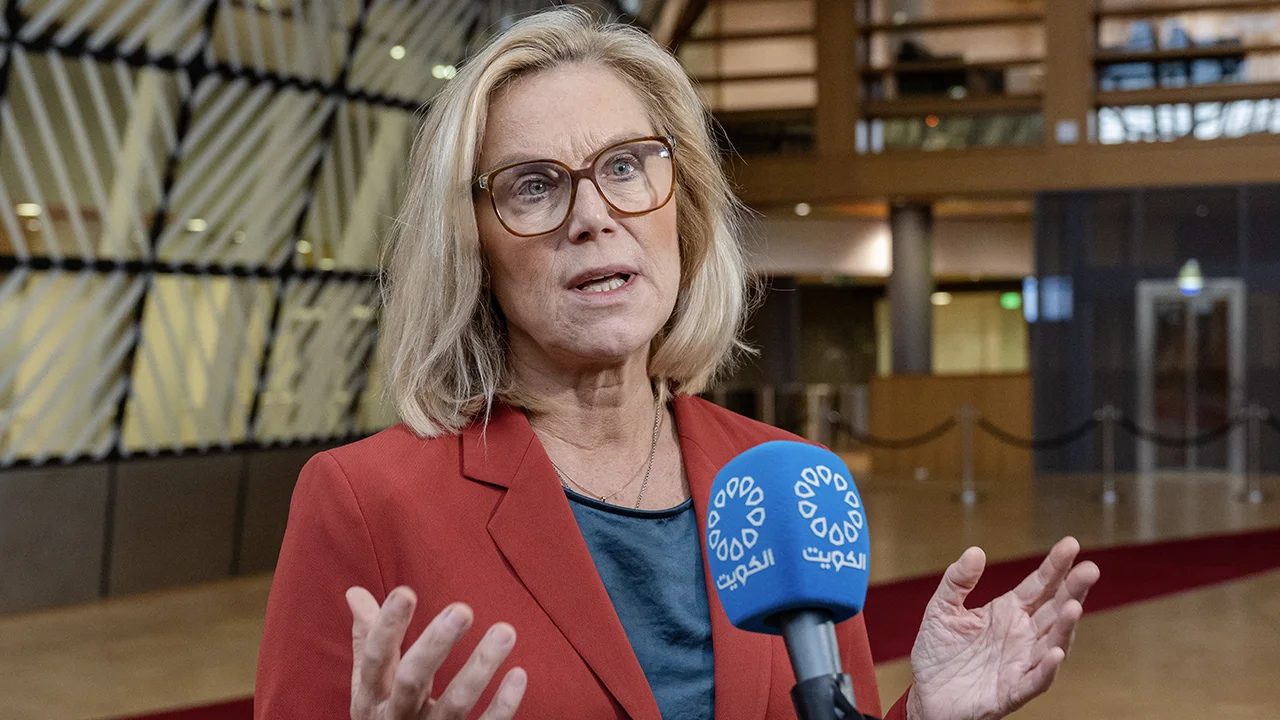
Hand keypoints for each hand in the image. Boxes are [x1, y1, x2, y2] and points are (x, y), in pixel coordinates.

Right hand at [347, 586, 525, 719]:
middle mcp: (397, 717)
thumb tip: (356, 592)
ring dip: (481, 667)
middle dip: (436, 645)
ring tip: (505, 630)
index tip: (406, 592)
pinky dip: (503, 705)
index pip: (375, 659)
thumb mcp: (369, 684)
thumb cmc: (385, 715)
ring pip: (455, 704)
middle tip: (462, 610)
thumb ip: (367, 639)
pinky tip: (519, 674)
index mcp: (372, 696)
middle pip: (412, 681)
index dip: (387, 627)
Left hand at [906, 537, 1100, 719]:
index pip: (1039, 585)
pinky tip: (1056, 652)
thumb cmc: (938, 653)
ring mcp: (1021, 662)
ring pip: (1052, 641)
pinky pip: (1035, 679)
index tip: (1071, 544)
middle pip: (1054, 608)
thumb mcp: (942, 609)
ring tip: (1074, 606)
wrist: (927, 695)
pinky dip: (1047, 668)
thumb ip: (957, 581)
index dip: (1055, 566)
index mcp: (1008, 612)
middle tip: (1090, 569)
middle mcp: (1021, 635)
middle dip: (1072, 589)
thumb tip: (975, 551)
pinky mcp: (1013, 691)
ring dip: (1066, 626)